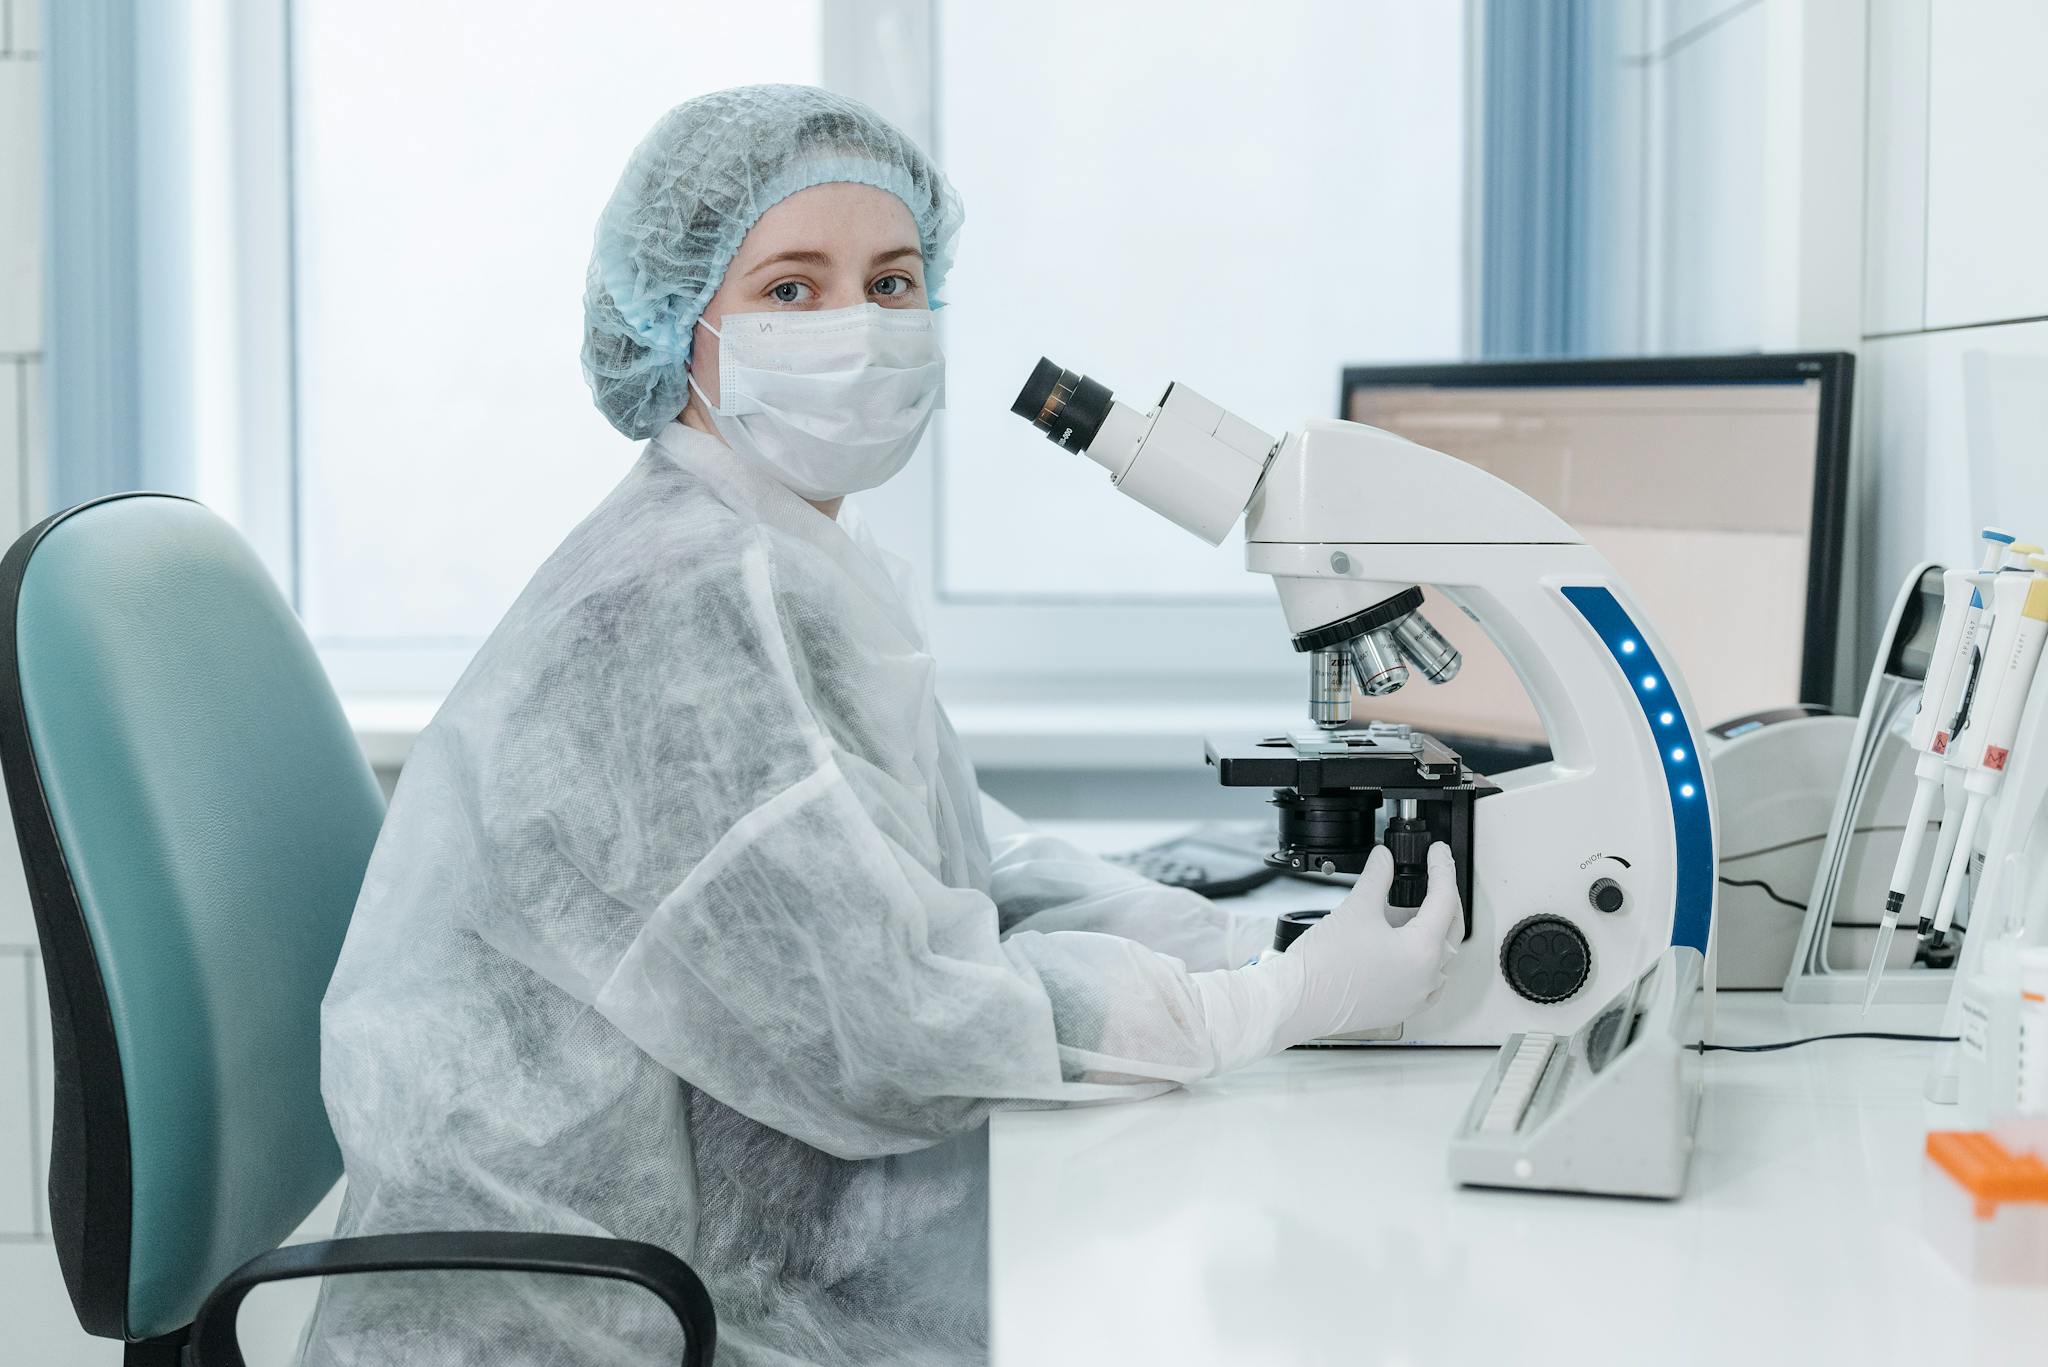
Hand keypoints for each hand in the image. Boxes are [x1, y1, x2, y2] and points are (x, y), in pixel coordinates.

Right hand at [1187, 842, 1462, 1073]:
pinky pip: (1423, 981)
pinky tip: (1398, 946)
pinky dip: (1419, 959)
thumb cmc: (1324, 966)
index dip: (1442, 869)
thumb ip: (1377, 878)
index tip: (1437, 852)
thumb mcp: (1356, 909)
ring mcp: (1413, 997)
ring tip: (1407, 910)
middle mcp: (1426, 978)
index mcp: (1422, 951)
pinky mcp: (1398, 1008)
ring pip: (1439, 957)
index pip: (1445, 901)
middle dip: (1444, 900)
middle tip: (1432, 876)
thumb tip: (1383, 859)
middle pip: (1450, 929)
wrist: (1296, 1002)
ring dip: (1431, 931)